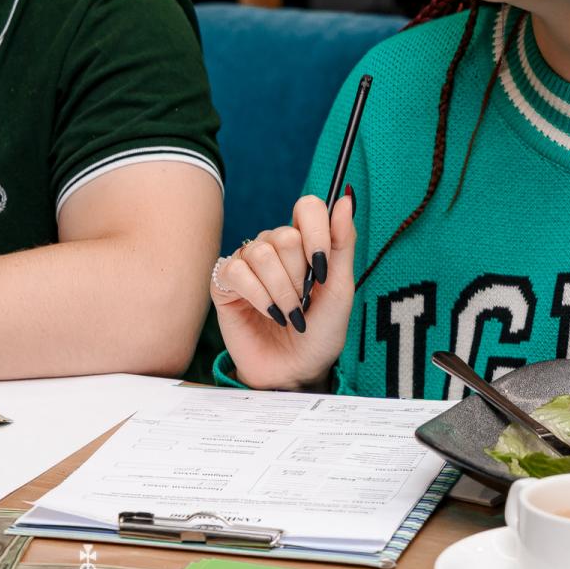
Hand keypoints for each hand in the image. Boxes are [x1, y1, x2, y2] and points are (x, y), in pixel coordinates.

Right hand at [211, 191, 355, 390]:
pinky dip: (259, 296)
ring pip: (260, 253)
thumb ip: (342, 242)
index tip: (323, 268)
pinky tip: (269, 314)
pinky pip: (237, 272)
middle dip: (300, 277)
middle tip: (304, 301)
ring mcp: (247, 264)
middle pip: (285, 235)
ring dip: (281, 291)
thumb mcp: (341, 288)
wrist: (297, 370)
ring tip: (289, 314)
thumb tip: (345, 198)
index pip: (307, 207)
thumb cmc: (321, 332)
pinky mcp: (224, 284)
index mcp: (303, 242)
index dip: (317, 232)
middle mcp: (273, 247)